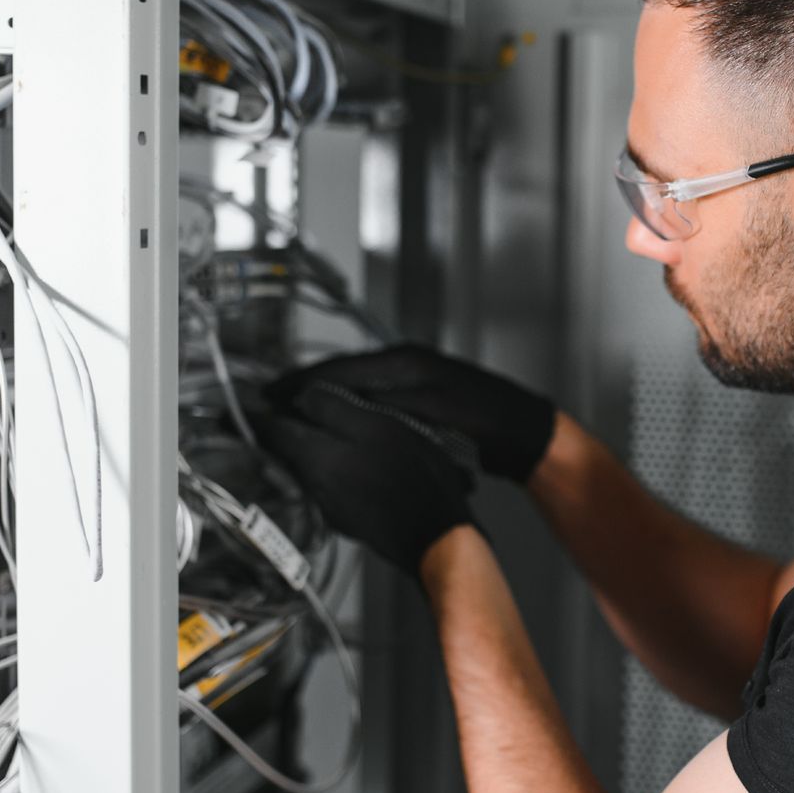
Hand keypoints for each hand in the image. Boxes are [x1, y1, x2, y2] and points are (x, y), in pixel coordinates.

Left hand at [257, 379, 475, 573]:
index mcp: (315, 456)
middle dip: (273, 432)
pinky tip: (342, 462)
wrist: (435, 535)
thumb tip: (302, 396)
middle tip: (264, 416)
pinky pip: (324, 486)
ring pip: (304, 469)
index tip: (234, 409)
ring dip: (299, 450)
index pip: (269, 430)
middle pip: (283, 451)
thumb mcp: (377, 425)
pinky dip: (323, 469)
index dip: (252, 414)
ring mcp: (329, 505)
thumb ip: (333, 407)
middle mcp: (314, 484)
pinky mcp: (347, 519)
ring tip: (304, 432)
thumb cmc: (413, 477)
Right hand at [266, 344, 556, 482]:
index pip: (338, 368)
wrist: (522, 431)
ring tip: (293, 415)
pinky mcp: (417, 397)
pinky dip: (345, 408)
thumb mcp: (429, 413)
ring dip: (323, 399)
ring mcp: (410, 379)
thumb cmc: (484, 420)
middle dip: (304, 389)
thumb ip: (382, 406)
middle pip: (340, 373)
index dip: (301, 384)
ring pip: (353, 386)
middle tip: (271, 404)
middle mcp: (403, 362)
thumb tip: (337, 403)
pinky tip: (334, 424)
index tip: (272, 395)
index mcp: (402, 361)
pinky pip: (369, 399)